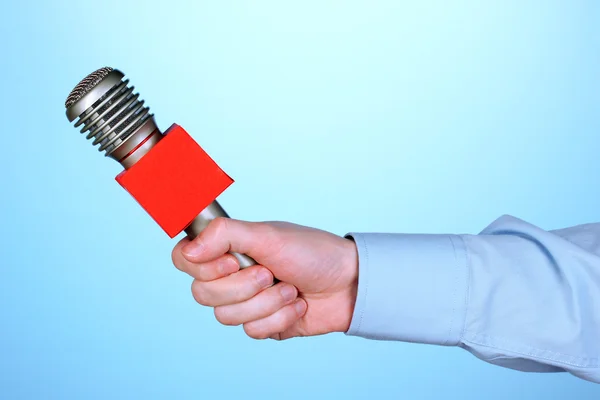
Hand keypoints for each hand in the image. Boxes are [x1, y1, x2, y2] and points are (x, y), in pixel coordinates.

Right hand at [171, 218, 358, 339]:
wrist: (348, 283)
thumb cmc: (313, 252)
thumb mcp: (268, 235)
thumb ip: (225, 235)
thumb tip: (190, 250)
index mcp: (228, 248)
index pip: (185, 259)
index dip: (203, 266)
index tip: (231, 261)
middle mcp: (232, 275)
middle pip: (202, 294)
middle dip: (243, 286)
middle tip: (270, 273)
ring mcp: (245, 302)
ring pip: (227, 316)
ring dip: (266, 302)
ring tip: (289, 288)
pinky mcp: (261, 324)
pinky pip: (252, 331)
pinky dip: (279, 318)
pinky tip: (296, 304)